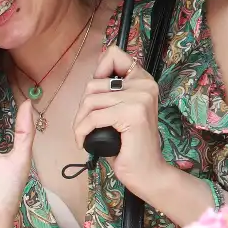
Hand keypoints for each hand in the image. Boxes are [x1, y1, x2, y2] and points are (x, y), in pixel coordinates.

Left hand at [70, 46, 184, 201]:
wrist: (147, 172)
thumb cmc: (128, 145)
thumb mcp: (119, 112)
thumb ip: (110, 93)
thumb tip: (91, 79)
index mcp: (143, 80)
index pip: (114, 55)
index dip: (97, 73)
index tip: (94, 98)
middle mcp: (144, 84)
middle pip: (94, 83)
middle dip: (82, 107)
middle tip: (85, 125)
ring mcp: (140, 98)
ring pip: (90, 100)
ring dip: (80, 121)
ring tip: (84, 135)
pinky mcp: (132, 114)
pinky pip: (93, 117)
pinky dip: (81, 131)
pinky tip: (84, 142)